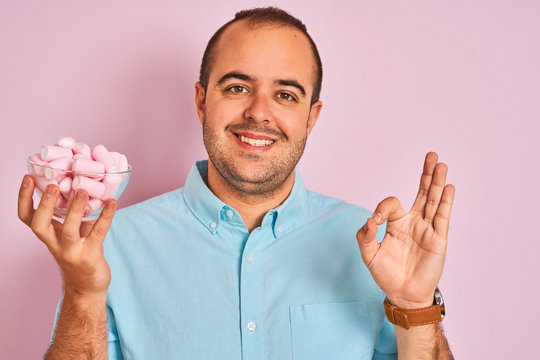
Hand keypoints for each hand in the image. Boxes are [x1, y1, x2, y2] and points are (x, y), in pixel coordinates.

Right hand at [18, 175, 115, 298]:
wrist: (87, 287)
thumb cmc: (79, 254)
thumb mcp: (70, 233)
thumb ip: (72, 214)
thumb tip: (81, 184)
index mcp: (48, 236)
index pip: (27, 217)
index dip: (24, 198)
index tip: (28, 177)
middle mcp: (55, 244)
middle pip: (39, 225)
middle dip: (45, 205)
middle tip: (53, 185)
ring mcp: (72, 252)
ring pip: (69, 230)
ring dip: (75, 209)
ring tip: (82, 191)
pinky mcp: (90, 256)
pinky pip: (98, 233)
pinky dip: (106, 216)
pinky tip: (113, 202)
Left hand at [356, 152, 454, 307]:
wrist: (403, 294)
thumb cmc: (386, 274)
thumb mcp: (368, 254)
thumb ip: (364, 236)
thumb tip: (369, 220)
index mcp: (397, 223)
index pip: (391, 203)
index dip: (382, 208)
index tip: (375, 222)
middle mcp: (414, 222)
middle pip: (422, 192)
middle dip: (426, 174)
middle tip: (431, 155)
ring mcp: (427, 229)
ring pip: (433, 201)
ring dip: (437, 182)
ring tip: (441, 164)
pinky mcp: (438, 239)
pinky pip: (442, 217)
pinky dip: (445, 202)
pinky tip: (448, 187)